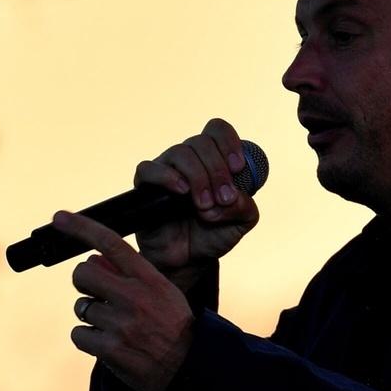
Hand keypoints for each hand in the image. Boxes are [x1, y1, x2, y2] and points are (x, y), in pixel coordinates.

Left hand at [52, 210, 194, 390]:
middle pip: (83, 273)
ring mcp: (121, 324)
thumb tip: (92, 259)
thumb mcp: (160, 292)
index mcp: (149, 278)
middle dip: (84, 282)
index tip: (59, 217)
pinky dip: (88, 339)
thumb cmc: (172, 325)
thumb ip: (128, 275)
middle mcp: (134, 297)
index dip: (81, 227)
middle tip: (97, 293)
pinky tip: (108, 343)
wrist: (190, 367)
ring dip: (91, 316)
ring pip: (81, 307)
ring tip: (114, 327)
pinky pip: (78, 334)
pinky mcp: (111, 350)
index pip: (111, 243)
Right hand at [132, 118, 258, 279]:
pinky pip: (149, 169)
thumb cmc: (214, 234)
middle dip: (217, 169)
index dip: (229, 142)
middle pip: (202, 141)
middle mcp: (189, 159)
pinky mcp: (144, 186)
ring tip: (205, 206)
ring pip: (180, 152)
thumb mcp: (243, 220)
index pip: (217, 130)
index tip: (238, 167)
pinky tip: (182, 192)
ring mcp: (166, 170)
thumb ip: (246, 205)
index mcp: (213, 159)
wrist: (189, 260)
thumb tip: (228, 196)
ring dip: (199, 177)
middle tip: (223, 198)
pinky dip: (167, 176)